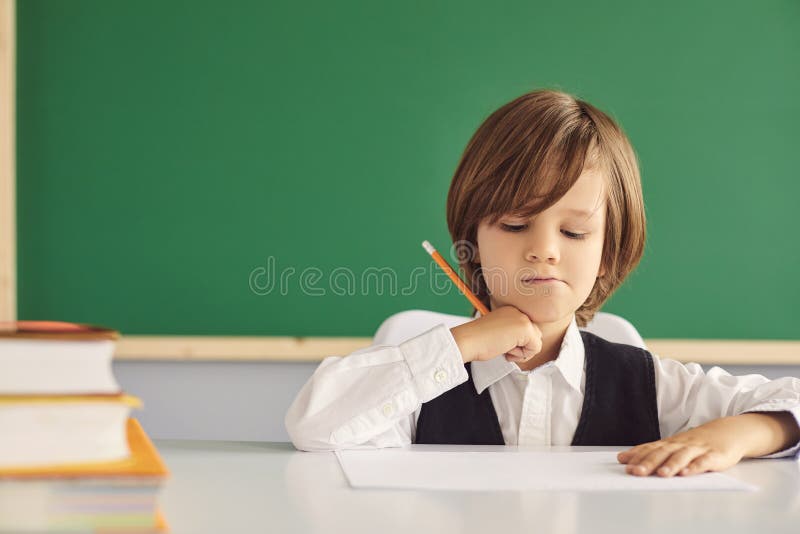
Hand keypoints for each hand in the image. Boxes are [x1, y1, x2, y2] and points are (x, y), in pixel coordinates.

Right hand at [450, 305, 541, 363]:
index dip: (517, 342)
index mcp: (511, 310)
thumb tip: (531, 344)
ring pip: (536, 342)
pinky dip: (522, 355)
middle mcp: (518, 311)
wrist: (468, 340)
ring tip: (505, 347)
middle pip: (535, 335)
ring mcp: (522, 318)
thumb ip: (514, 333)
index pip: (527, 330)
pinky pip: (536, 348)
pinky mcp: (525, 328)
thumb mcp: (499, 332)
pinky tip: (507, 350)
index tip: (501, 342)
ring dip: (522, 351)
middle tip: (504, 347)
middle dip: (522, 347)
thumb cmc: (479, 341)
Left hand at [616, 416, 747, 476]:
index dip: (637, 455)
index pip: (651, 448)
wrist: (726, 432)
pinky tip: (687, 473)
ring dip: (671, 465)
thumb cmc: (695, 443)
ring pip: (682, 456)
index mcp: (670, 443)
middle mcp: (681, 444)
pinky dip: (695, 467)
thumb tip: (625, 460)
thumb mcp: (673, 446)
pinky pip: (704, 462)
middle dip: (648, 462)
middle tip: (635, 472)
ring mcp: (697, 449)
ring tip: (661, 474)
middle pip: (663, 453)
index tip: (623, 462)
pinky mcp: (714, 456)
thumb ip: (651, 453)